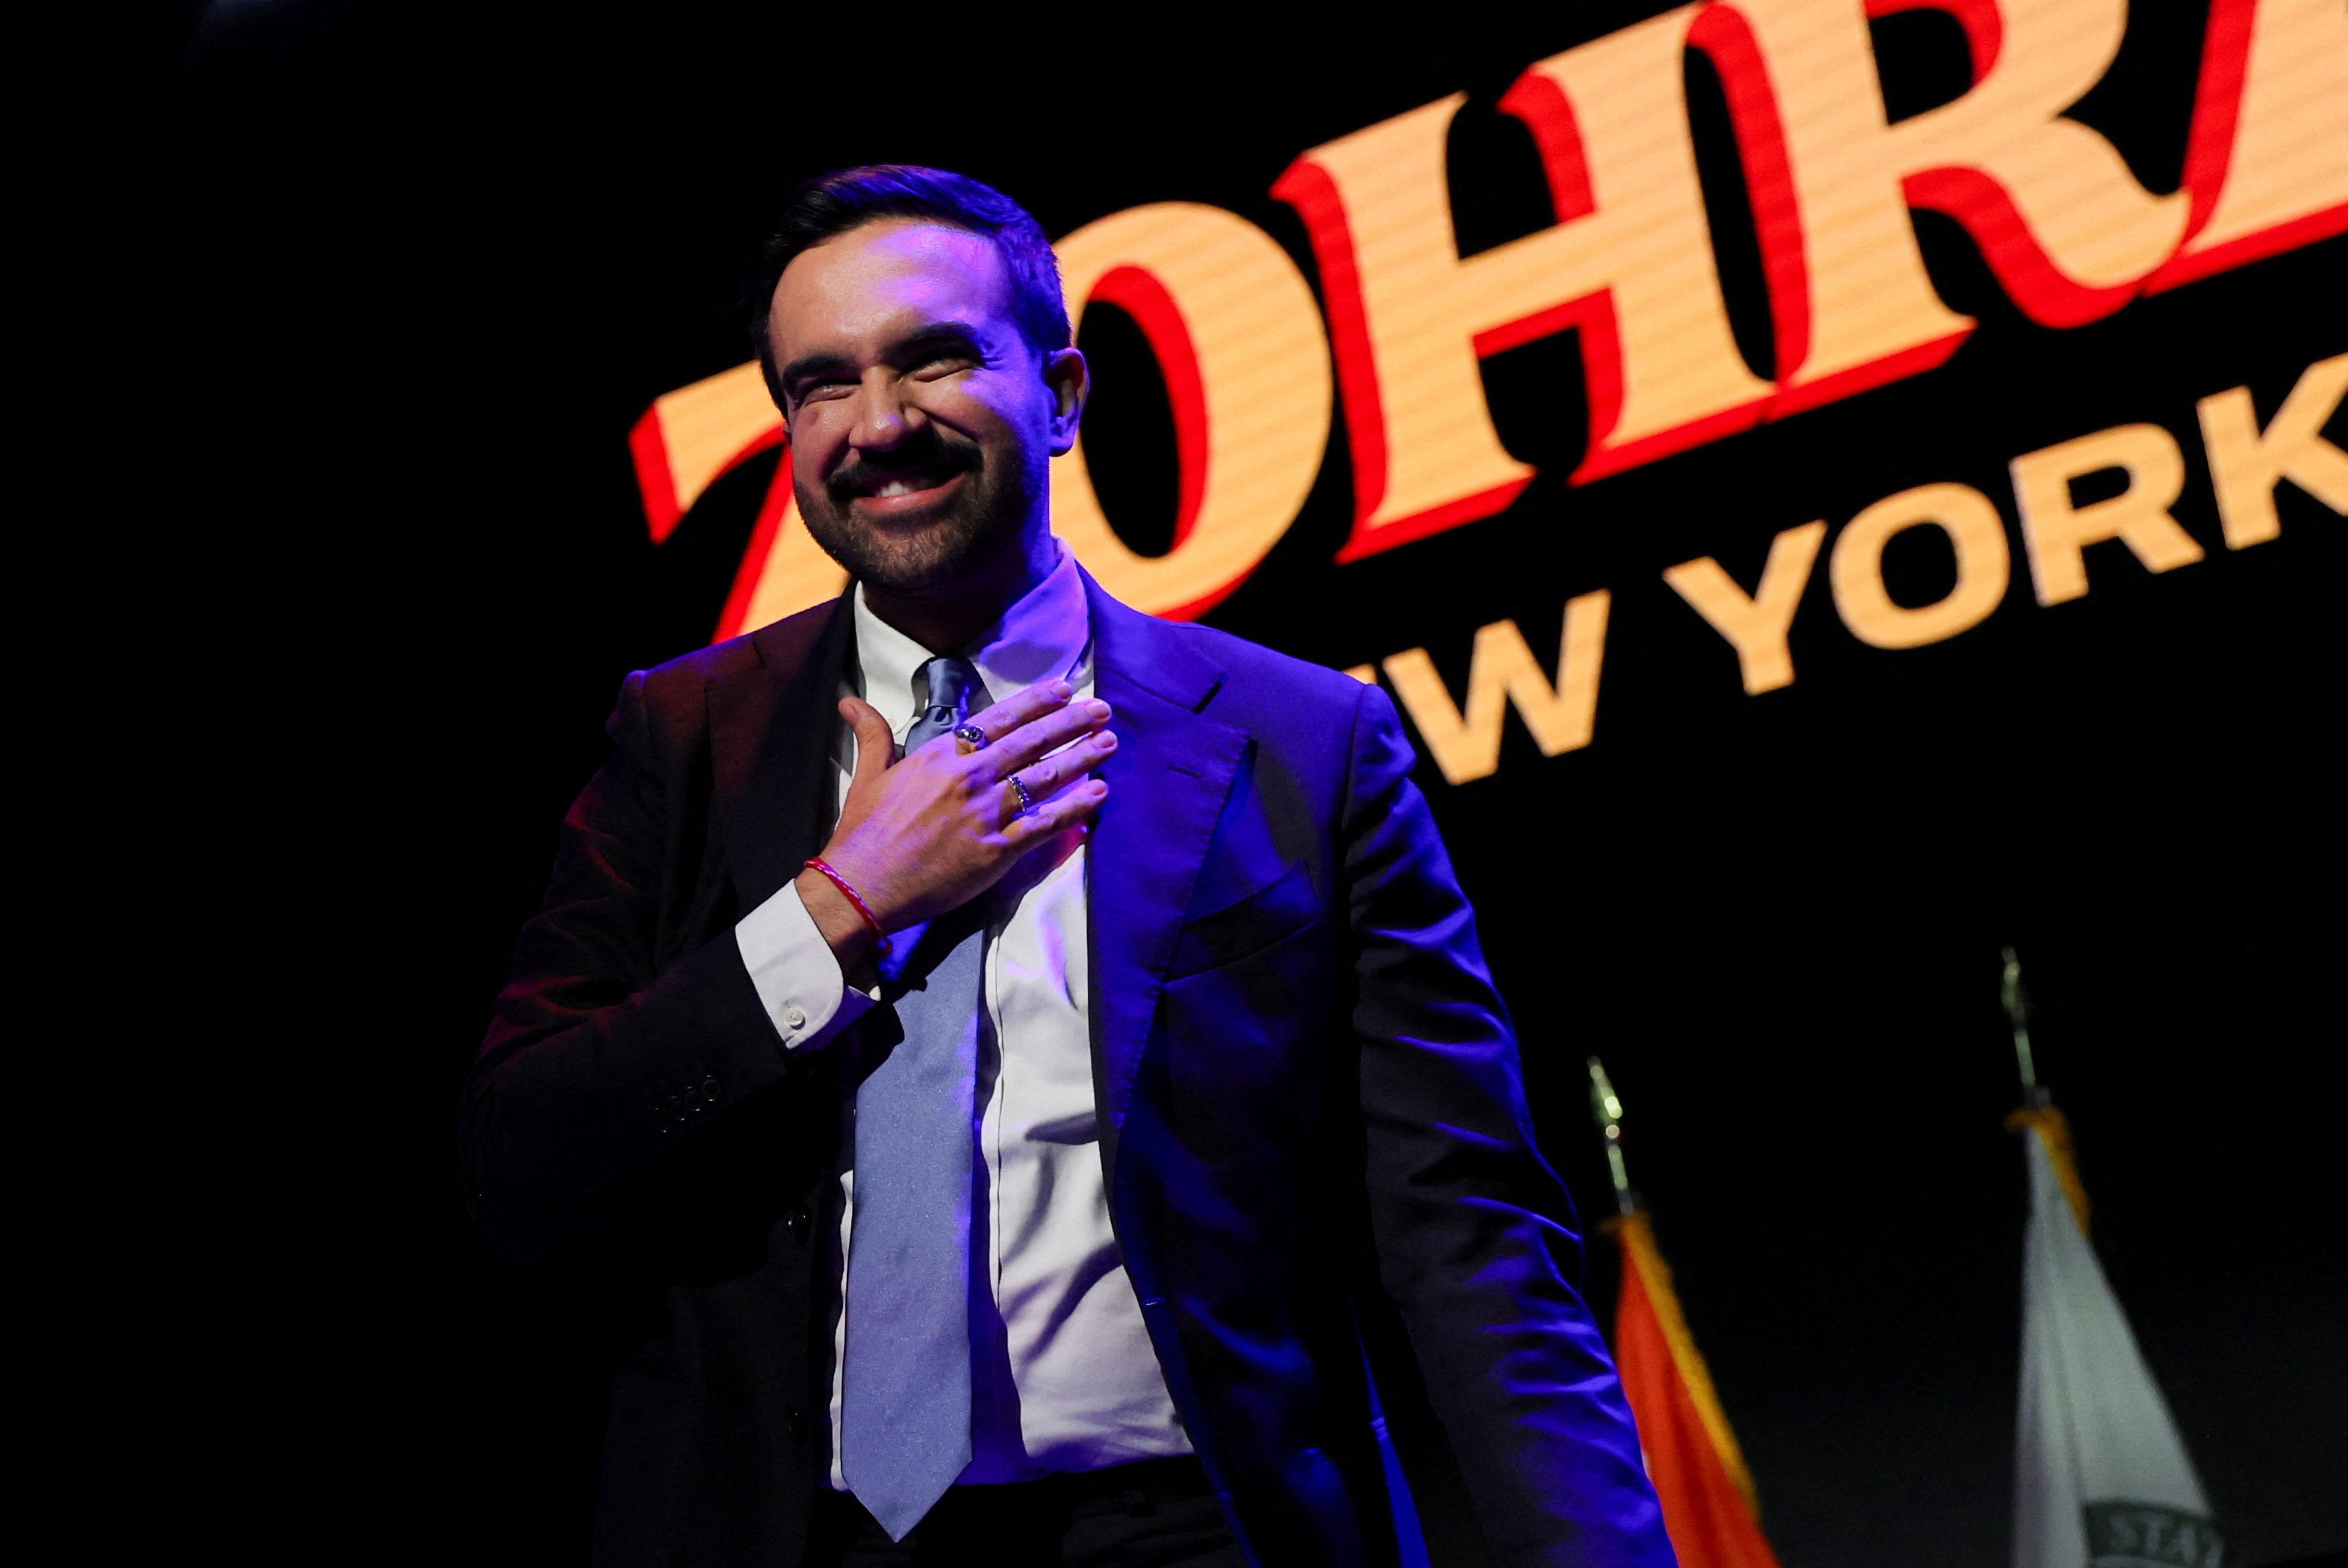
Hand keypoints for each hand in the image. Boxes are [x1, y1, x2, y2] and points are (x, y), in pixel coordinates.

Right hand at [796, 680, 1113, 970]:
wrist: (862, 884)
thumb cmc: (864, 832)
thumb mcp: (869, 774)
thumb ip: (872, 733)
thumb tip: (849, 701)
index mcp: (942, 754)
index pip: (1000, 719)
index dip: (1036, 702)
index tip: (1064, 690)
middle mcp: (970, 777)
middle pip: (1031, 742)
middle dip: (1071, 723)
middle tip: (1102, 710)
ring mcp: (986, 813)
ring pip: (1044, 778)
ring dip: (1081, 758)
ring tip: (1109, 743)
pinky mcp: (997, 850)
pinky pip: (1044, 825)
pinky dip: (1074, 809)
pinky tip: (1097, 795)